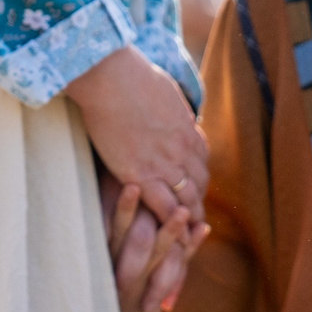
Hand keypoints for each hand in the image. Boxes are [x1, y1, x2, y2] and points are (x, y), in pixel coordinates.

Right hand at [67, 46, 207, 247]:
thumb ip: (174, 111)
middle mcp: (182, 150)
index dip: (199, 177)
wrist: (110, 78)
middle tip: (195, 217)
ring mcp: (163, 163)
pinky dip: (170, 222)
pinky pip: (162, 206)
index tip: (195, 187)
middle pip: (199, 183)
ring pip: (186, 198)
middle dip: (198, 201)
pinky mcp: (140, 174)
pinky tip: (172, 235)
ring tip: (189, 233)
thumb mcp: (166, 93)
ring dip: (189, 216)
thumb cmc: (132, 76)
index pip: (201, 161)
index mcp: (187, 129)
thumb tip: (179, 115)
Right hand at [102, 172, 190, 311]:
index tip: (125, 181)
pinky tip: (204, 229)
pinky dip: (192, 246)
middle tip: (136, 185)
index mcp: (105, 256)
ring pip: (156, 253)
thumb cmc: (111, 294)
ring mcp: (140, 282)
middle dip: (131, 211)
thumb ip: (114, 231)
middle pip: (128, 237)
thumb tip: (128, 190)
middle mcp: (119, 268)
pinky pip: (178, 267)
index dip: (117, 207)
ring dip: (170, 230)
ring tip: (183, 210)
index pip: (110, 228)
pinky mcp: (157, 293)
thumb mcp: (109, 261)